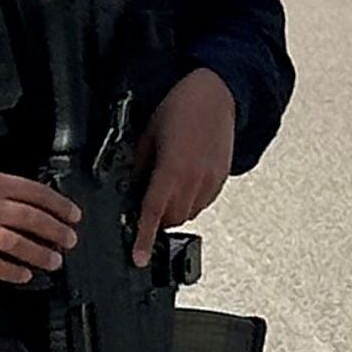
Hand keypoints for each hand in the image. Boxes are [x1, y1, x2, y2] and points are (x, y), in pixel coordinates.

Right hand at [0, 166, 79, 284]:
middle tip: (70, 240)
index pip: (37, 194)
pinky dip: (11, 272)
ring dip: (40, 254)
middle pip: (33, 220)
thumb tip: (33, 202)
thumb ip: (5, 187)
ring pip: (18, 245)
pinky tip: (25, 275)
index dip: (60, 206)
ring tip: (54, 261)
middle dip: (56, 232)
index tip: (73, 215)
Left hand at [131, 69, 235, 264]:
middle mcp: (195, 180)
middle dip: (156, 219)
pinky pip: (203, 203)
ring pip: (188, 214)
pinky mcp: (221, 179)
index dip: (144, 239)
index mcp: (172, 170)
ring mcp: (211, 182)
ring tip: (166, 188)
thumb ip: (139, 164)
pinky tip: (184, 181)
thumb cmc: (182, 106)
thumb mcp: (149, 133)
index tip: (139, 258)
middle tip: (145, 206)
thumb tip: (130, 185)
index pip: (153, 213)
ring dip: (173, 210)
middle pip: (171, 219)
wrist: (218, 93)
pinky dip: (190, 201)